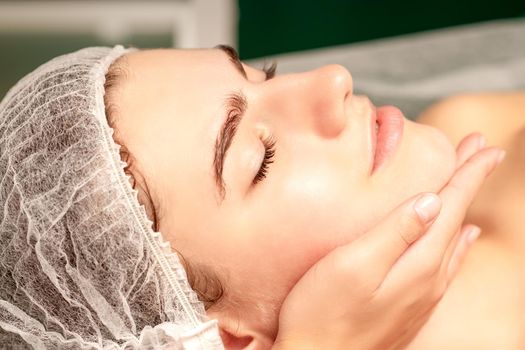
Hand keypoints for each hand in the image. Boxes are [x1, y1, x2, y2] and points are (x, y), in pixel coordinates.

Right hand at [272, 133, 504, 349]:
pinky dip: (457, 243)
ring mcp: (422, 296)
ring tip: (469, 184)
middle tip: (483, 152)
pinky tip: (461, 239)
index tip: (485, 147)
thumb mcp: (354, 265)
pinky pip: (446, 264)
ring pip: (453, 241)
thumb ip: (394, 233)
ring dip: (462, 208)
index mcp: (418, 262)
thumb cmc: (323, 312)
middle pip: (456, 220)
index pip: (450, 206)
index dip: (468, 174)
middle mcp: (429, 280)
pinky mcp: (410, 307)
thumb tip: (431, 201)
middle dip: (469, 182)